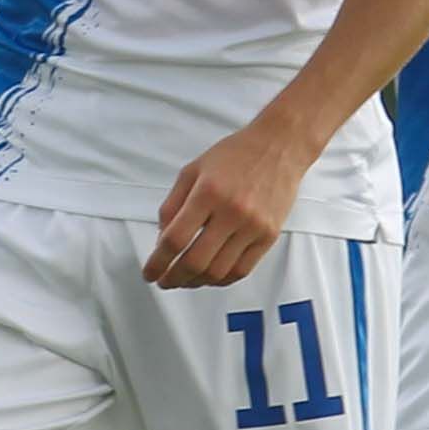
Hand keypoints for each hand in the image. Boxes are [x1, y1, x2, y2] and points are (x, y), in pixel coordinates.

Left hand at [146, 120, 308, 287]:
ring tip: (184, 280)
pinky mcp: (269, 236)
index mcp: (207, 193)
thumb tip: (160, 240)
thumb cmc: (233, 156)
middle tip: (164, 281)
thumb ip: (172, 205)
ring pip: (218, 271)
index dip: (158, 262)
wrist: (279, 147)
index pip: (175, 239)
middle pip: (195, 261)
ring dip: (195, 282)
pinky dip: (221, 280)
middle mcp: (232, 212)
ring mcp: (253, 226)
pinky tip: (208, 276)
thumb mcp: (191, 171)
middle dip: (174, 278)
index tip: (149, 273)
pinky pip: (242, 270)